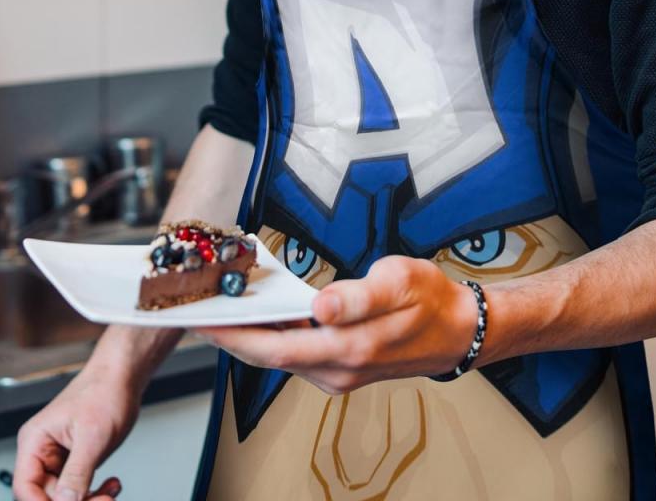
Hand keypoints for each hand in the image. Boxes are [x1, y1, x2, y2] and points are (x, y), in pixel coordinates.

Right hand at [13, 359, 140, 499]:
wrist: (124, 376)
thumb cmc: (105, 391)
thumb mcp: (92, 437)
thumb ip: (76, 473)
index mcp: (35, 441)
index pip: (24, 488)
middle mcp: (42, 451)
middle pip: (46, 496)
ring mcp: (59, 457)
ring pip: (64, 497)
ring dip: (89, 499)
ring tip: (110, 493)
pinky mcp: (75, 460)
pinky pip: (78, 489)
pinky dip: (96, 493)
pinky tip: (112, 485)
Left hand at [193, 256, 477, 394]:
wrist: (460, 329)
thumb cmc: (431, 299)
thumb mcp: (400, 282)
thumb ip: (359, 296)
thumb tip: (322, 307)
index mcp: (348, 348)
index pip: (275, 347)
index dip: (235, 335)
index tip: (203, 320)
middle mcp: (338, 369)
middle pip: (268, 356)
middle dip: (229, 337)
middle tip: (195, 312)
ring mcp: (338, 372)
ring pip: (280, 357)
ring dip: (249, 337)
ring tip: (220, 308)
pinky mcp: (341, 367)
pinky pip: (296, 355)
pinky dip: (273, 338)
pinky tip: (262, 316)